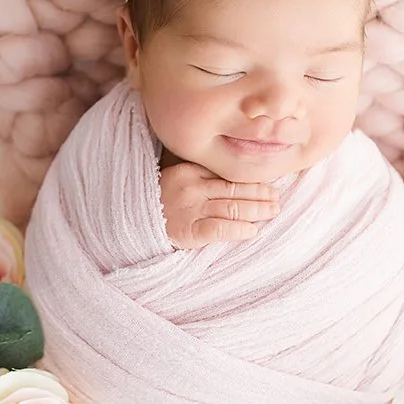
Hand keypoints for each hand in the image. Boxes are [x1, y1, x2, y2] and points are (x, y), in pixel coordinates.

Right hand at [159, 162, 279, 248]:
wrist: (126, 223)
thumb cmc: (151, 202)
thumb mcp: (171, 179)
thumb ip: (195, 176)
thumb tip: (226, 181)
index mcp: (188, 171)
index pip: (226, 174)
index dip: (250, 179)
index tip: (267, 182)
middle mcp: (191, 188)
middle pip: (234, 189)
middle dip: (260, 194)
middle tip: (277, 198)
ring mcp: (190, 210)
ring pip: (232, 207)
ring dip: (257, 210)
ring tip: (273, 212)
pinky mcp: (188, 232)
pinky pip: (220, 229)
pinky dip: (238, 230)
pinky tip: (252, 231)